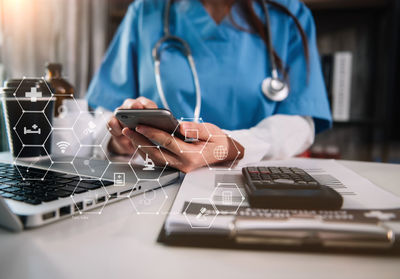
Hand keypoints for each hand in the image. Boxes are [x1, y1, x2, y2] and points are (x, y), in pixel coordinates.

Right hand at [107, 97, 156, 154]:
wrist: (133, 143)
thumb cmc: (147, 135)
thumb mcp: (154, 133)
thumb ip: (157, 128)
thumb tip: (165, 128)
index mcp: (146, 107)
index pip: (148, 104)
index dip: (149, 107)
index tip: (152, 110)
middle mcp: (132, 107)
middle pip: (132, 104)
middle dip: (135, 106)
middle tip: (137, 109)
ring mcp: (121, 114)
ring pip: (120, 111)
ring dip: (123, 116)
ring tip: (127, 123)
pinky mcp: (113, 122)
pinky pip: (111, 121)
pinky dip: (115, 126)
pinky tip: (119, 131)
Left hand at [121, 121, 243, 172]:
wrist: (225, 155)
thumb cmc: (219, 142)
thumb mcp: (213, 132)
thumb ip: (197, 129)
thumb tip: (181, 127)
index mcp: (192, 155)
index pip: (168, 142)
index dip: (152, 133)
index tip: (140, 125)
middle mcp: (183, 164)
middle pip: (155, 153)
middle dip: (139, 141)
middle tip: (126, 129)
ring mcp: (178, 168)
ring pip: (154, 159)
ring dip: (140, 147)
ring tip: (129, 134)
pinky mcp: (176, 167)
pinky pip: (157, 160)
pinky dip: (147, 151)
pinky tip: (139, 142)